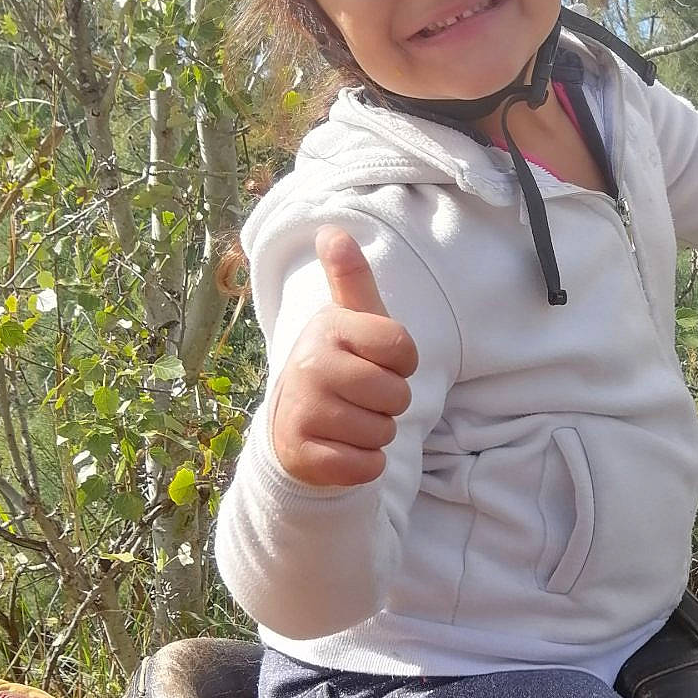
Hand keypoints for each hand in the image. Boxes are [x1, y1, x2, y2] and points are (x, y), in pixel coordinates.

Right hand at [269, 227, 418, 487]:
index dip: (403, 362)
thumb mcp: (350, 320)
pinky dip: (365, 463)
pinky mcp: (303, 455)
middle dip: (390, 402)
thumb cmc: (338, 365)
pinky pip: (366, 466)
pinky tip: (343, 448)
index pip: (403, 348)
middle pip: (397, 395)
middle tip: (363, 396)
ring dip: (377, 433)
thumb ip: (351, 278)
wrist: (293, 423)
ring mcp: (303, 411)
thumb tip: (332, 230)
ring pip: (383, 433)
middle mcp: (310, 365)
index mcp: (328, 327)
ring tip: (350, 420)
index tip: (381, 360)